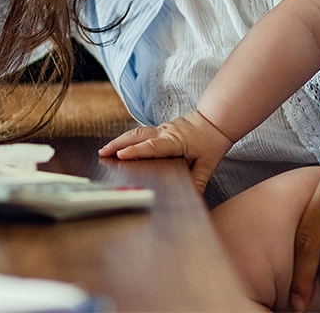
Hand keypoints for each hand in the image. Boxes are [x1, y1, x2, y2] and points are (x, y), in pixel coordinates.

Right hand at [99, 110, 232, 193]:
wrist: (216, 120)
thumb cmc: (212, 141)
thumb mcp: (208, 164)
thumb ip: (199, 181)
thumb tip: (193, 198)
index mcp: (175, 141)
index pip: (152, 146)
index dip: (136, 151)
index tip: (121, 155)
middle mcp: (165, 132)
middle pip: (137, 135)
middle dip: (118, 144)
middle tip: (103, 153)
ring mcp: (162, 128)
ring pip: (137, 132)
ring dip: (120, 140)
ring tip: (106, 150)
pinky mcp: (161, 128)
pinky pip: (141, 132)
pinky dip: (128, 138)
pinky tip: (120, 146)